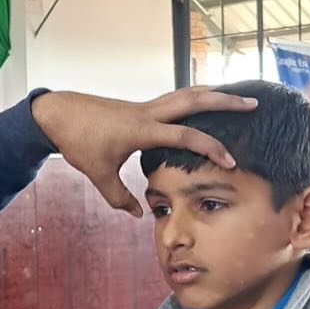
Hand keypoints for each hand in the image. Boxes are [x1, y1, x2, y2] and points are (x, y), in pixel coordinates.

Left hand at [31, 87, 258, 216]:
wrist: (57, 114)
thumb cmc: (77, 143)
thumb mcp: (98, 175)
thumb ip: (119, 197)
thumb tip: (139, 215)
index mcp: (141, 130)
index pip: (185, 136)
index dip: (210, 148)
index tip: (230, 161)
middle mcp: (148, 112)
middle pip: (193, 100)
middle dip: (224, 102)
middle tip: (253, 105)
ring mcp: (145, 106)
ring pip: (185, 94)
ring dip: (212, 94)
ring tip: (237, 97)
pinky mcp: (140, 107)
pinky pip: (174, 99)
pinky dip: (193, 98)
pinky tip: (203, 103)